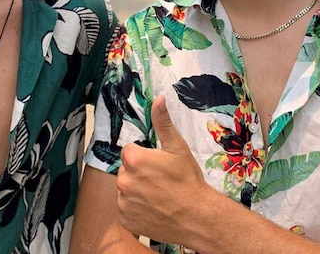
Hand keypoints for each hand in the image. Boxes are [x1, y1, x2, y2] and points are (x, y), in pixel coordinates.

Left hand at [116, 94, 213, 243]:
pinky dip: (136, 209)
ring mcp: (123, 202)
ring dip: (136, 191)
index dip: (144, 156)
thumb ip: (163, 123)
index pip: (129, 151)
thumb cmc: (188, 180)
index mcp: (133, 159)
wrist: (196, 216)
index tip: (158, 165)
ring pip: (126, 190)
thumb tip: (158, 99)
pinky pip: (126, 209)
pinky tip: (153, 209)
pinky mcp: (125, 220)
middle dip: (139, 173)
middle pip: (126, 171)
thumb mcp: (177, 148)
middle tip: (160, 181)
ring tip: (158, 196)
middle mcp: (123, 180)